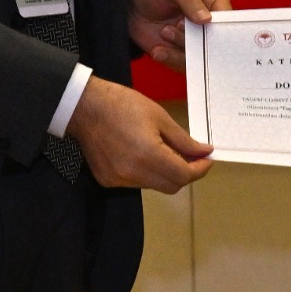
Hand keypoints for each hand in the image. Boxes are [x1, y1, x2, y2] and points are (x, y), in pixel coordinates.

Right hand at [65, 75, 212, 192]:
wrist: (84, 107)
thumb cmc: (123, 105)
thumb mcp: (159, 117)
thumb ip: (184, 140)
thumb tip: (204, 152)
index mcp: (148, 155)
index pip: (184, 175)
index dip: (200, 169)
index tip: (207, 159)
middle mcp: (133, 174)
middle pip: (172, 186)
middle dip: (186, 173)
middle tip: (192, 156)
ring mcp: (119, 180)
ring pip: (155, 185)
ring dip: (166, 173)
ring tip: (167, 152)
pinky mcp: (108, 180)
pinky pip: (137, 183)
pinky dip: (147, 173)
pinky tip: (144, 155)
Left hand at [126, 0, 229, 70]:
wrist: (128, 6)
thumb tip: (208, 19)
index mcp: (213, 1)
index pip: (228, 18)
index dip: (222, 28)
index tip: (207, 30)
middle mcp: (209, 23)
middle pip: (217, 42)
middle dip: (199, 42)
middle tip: (178, 28)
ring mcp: (195, 40)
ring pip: (201, 57)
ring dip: (181, 49)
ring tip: (164, 32)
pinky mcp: (181, 54)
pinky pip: (183, 65)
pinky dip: (170, 59)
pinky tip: (158, 50)